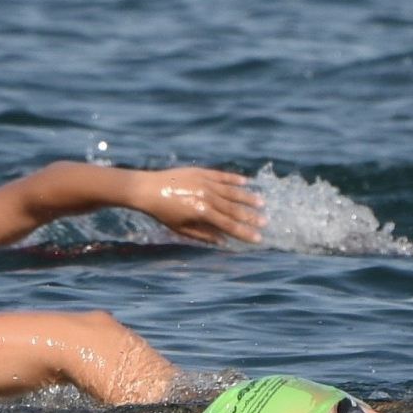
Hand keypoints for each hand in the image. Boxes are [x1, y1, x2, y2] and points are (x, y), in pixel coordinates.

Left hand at [121, 166, 265, 244]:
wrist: (146, 189)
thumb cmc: (162, 213)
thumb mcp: (181, 229)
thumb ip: (204, 235)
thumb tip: (223, 241)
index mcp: (201, 212)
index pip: (229, 225)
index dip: (244, 232)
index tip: (258, 238)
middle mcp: (206, 196)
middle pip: (234, 209)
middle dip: (251, 217)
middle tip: (265, 222)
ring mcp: (205, 182)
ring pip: (232, 191)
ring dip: (247, 198)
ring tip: (261, 203)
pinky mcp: (201, 172)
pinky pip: (222, 176)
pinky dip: (235, 179)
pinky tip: (247, 182)